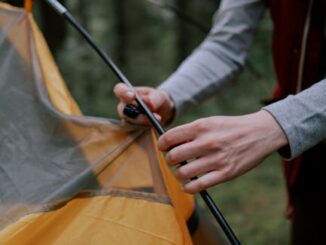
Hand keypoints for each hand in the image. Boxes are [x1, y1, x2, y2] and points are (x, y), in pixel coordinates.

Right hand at [114, 83, 174, 124]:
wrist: (162, 112)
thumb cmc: (158, 100)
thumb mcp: (160, 96)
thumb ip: (154, 98)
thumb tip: (147, 101)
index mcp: (127, 93)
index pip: (119, 90)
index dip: (123, 92)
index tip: (133, 96)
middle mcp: (124, 106)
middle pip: (123, 111)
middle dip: (137, 114)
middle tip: (151, 115)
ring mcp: (126, 119)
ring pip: (130, 122)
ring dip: (144, 121)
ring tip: (158, 118)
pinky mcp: (132, 129)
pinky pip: (136, 130)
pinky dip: (146, 127)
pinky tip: (155, 125)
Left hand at [158, 110, 287, 193]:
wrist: (260, 132)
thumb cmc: (231, 127)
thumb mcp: (210, 122)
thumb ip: (191, 132)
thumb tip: (170, 143)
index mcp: (202, 127)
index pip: (169, 137)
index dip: (162, 144)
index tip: (164, 148)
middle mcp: (207, 142)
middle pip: (174, 156)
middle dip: (169, 160)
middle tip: (173, 160)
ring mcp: (217, 159)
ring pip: (183, 173)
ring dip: (178, 174)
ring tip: (182, 171)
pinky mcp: (226, 173)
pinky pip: (198, 186)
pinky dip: (188, 187)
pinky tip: (188, 184)